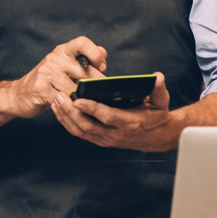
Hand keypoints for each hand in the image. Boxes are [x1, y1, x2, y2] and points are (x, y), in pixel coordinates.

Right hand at [8, 36, 106, 118]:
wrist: (19, 95)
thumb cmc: (48, 82)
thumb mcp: (66, 68)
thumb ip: (85, 61)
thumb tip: (102, 57)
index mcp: (63, 51)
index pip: (82, 43)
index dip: (95, 53)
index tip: (101, 66)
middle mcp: (54, 58)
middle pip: (84, 69)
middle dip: (95, 84)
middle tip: (102, 94)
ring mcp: (46, 72)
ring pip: (75, 88)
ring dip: (84, 99)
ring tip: (89, 104)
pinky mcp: (40, 88)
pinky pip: (63, 99)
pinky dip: (72, 107)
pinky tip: (75, 110)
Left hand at [51, 71, 178, 151]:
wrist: (158, 137)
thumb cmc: (157, 115)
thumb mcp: (161, 101)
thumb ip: (158, 89)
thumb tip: (157, 77)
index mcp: (130, 122)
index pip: (107, 116)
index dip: (92, 108)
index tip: (78, 99)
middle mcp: (116, 134)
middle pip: (88, 126)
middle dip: (71, 112)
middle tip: (59, 96)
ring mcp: (107, 139)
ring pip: (81, 131)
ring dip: (66, 117)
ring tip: (56, 101)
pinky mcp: (101, 140)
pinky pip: (81, 133)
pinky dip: (68, 123)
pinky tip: (60, 110)